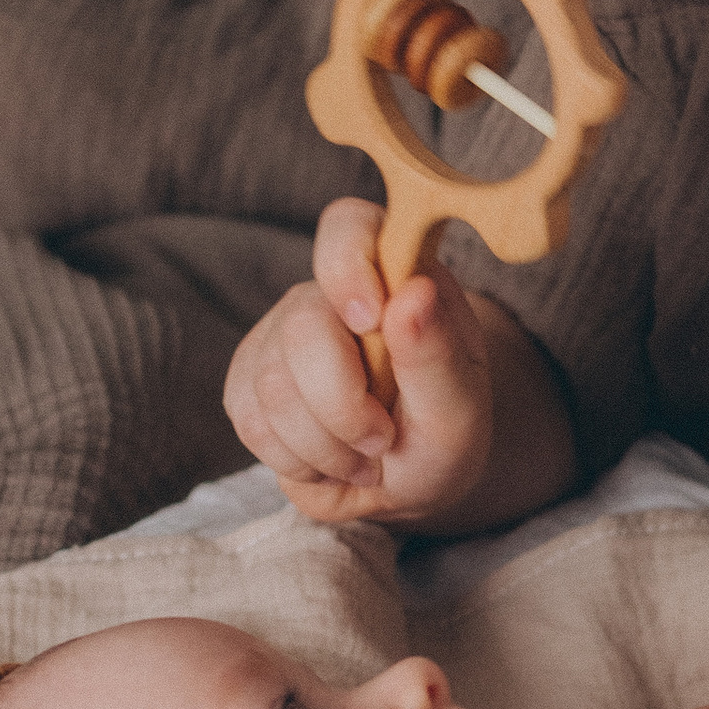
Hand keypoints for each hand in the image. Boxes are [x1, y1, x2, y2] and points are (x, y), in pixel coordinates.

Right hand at [223, 195, 493, 525]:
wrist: (406, 482)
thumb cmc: (441, 433)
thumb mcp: (461, 407)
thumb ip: (438, 354)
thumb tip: (413, 293)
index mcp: (394, 278)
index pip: (349, 227)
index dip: (347, 267)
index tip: (369, 321)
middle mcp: (329, 296)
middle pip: (303, 327)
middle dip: (344, 405)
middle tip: (384, 440)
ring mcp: (280, 337)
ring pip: (272, 385)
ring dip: (325, 446)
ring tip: (365, 456)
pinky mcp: (247, 384)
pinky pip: (251, 421)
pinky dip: (297, 460)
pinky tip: (329, 462)